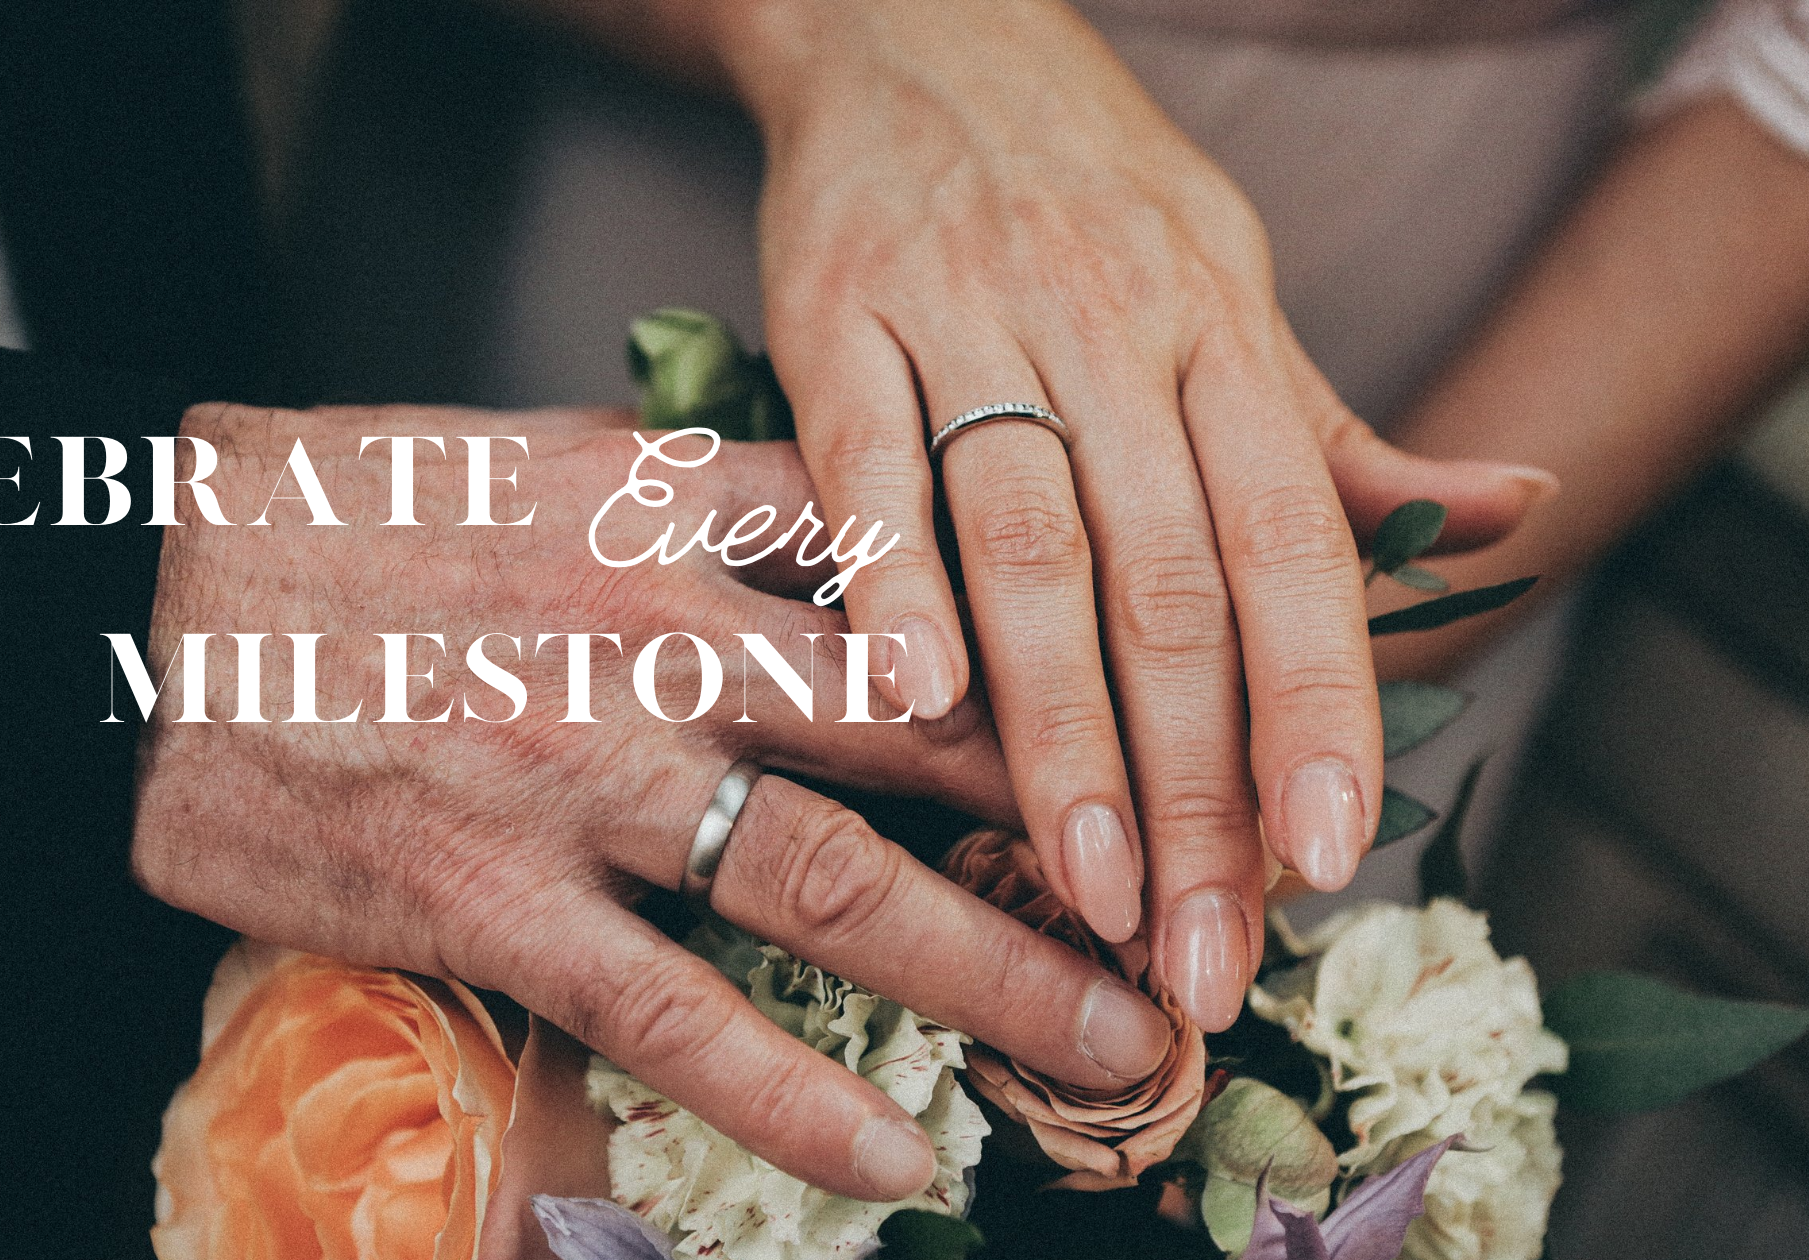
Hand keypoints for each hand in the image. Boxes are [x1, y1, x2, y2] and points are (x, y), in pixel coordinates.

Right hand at [130, 403, 1176, 1201]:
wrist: (123, 600)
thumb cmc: (333, 520)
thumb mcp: (527, 456)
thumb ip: (690, 503)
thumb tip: (844, 532)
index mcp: (666, 502)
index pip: (918, 556)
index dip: (1059, 636)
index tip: (1165, 704)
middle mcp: (652, 630)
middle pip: (926, 727)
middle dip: (1086, 817)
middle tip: (1211, 896)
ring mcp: (577, 772)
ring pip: (833, 881)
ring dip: (996, 973)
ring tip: (1121, 1047)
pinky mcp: (488, 901)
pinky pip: (673, 1017)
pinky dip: (792, 1095)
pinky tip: (895, 1161)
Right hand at [706, 0, 1553, 1025]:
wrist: (917, 30)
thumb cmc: (1087, 191)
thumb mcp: (1234, 291)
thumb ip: (1339, 433)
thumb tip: (1516, 513)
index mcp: (1224, 330)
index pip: (1294, 547)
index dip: (1316, 708)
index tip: (1321, 864)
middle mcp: (1118, 323)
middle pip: (1171, 581)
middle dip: (1191, 779)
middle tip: (1192, 942)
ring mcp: (973, 313)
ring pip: (1034, 541)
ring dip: (1061, 724)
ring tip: (1082, 878)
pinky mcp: (837, 310)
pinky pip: (868, 457)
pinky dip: (891, 575)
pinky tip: (912, 699)